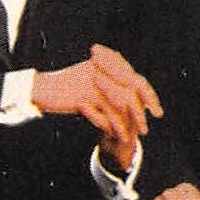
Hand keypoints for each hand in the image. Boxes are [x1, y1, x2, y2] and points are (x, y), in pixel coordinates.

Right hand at [33, 45, 161, 163]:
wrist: (43, 88)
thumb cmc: (67, 84)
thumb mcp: (89, 75)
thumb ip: (109, 80)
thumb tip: (132, 94)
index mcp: (106, 63)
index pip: (134, 77)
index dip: (147, 92)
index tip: (156, 108)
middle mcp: (102, 71)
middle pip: (132, 88)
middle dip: (145, 105)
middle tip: (153, 120)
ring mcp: (94, 83)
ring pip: (121, 103)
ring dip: (130, 121)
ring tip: (136, 135)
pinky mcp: (84, 96)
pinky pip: (105, 114)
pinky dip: (113, 127)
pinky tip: (118, 136)